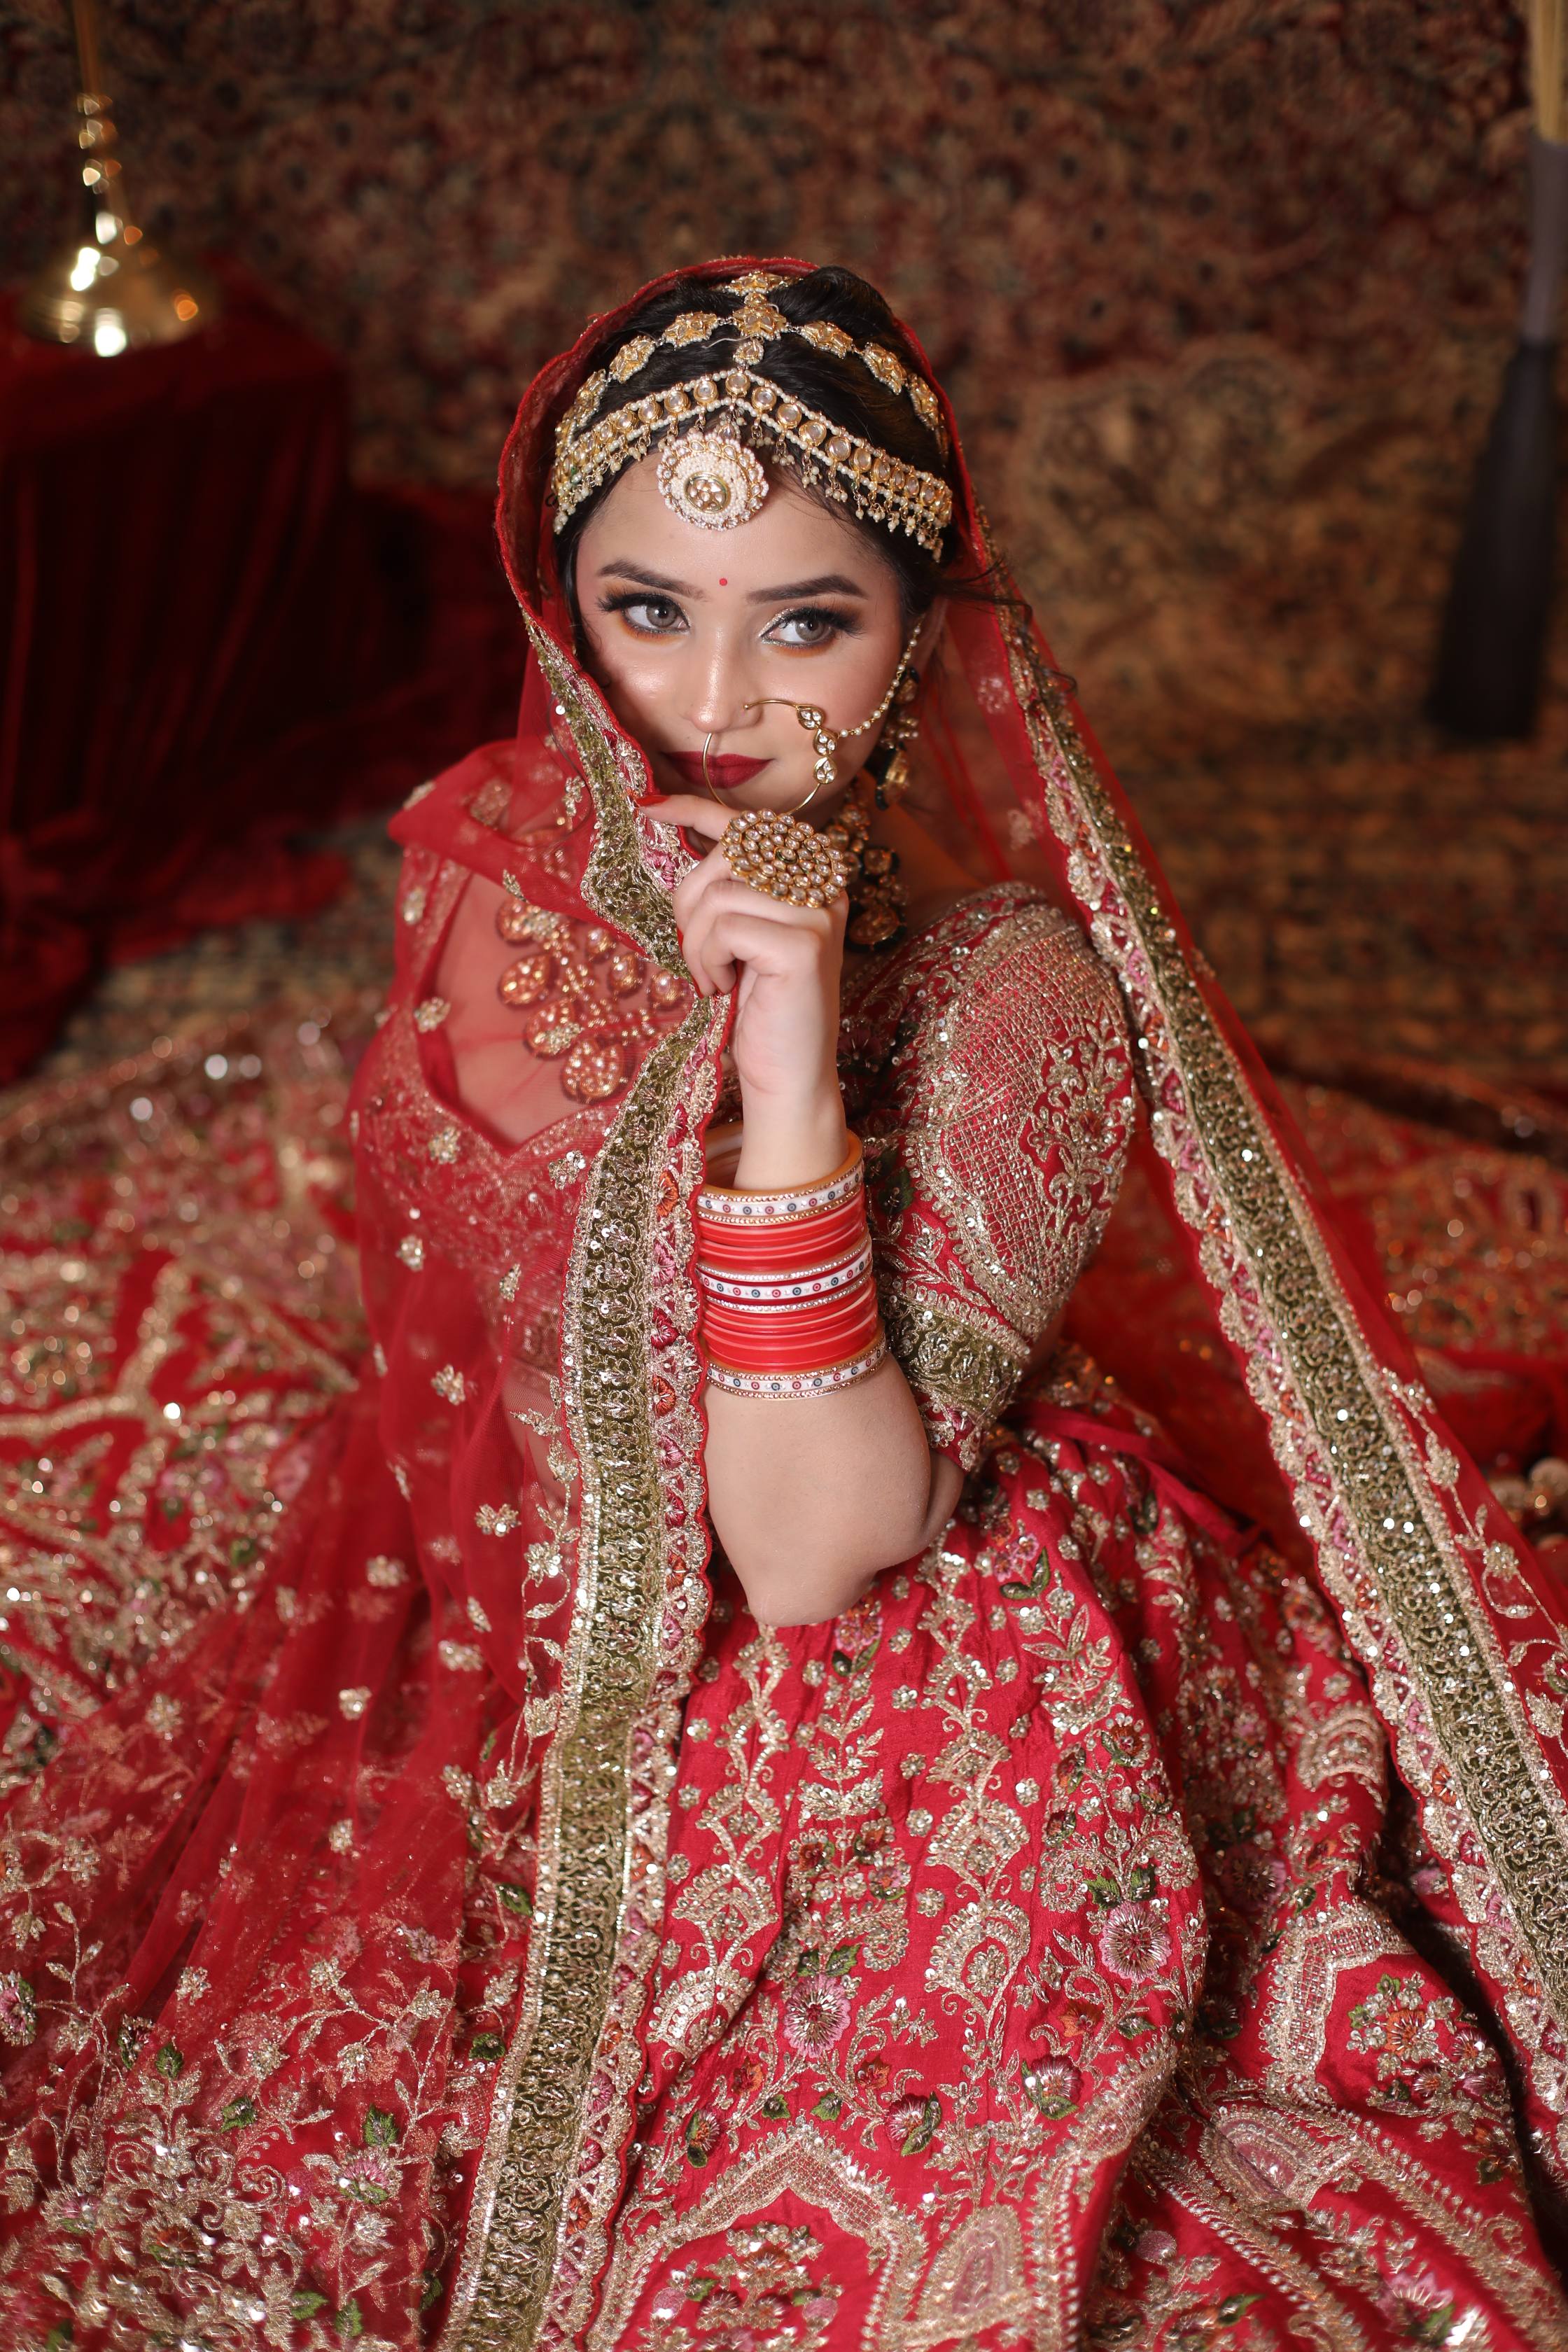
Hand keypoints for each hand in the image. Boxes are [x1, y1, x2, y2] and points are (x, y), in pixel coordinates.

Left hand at [655, 794, 848, 1185]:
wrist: (789, 1077)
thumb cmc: (758, 1009)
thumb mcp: (739, 937)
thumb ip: (726, 888)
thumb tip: (670, 830)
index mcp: (812, 879)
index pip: (751, 825)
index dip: (696, 810)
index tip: (649, 808)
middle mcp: (824, 888)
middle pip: (728, 855)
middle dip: (688, 900)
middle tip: (695, 952)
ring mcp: (818, 915)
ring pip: (719, 893)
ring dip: (697, 941)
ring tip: (712, 978)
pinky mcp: (803, 945)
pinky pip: (724, 927)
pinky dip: (708, 959)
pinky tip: (722, 988)